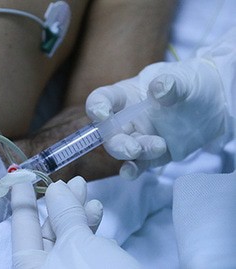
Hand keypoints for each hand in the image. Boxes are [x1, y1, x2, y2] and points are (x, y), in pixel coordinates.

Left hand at [11, 177, 139, 267]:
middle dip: (61, 205)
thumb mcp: (79, 243)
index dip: (22, 200)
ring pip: (68, 239)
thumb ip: (65, 214)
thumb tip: (56, 190)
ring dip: (79, 215)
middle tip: (74, 182)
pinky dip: (90, 231)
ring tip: (89, 197)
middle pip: (47, 233)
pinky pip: (84, 250)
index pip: (22, 228)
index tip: (18, 177)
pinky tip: (97, 216)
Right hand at [86, 58, 226, 178]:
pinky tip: (131, 173)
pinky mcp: (150, 155)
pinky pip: (136, 165)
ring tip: (158, 146)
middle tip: (133, 148)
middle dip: (115, 142)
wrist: (216, 104)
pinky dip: (131, 170)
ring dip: (131, 153)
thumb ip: (170, 84)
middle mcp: (126, 118)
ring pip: (122, 149)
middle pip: (107, 132)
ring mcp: (137, 137)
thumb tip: (158, 88)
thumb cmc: (192, 85)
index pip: (102, 99)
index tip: (102, 114)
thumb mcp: (184, 79)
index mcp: (126, 95)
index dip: (96, 106)